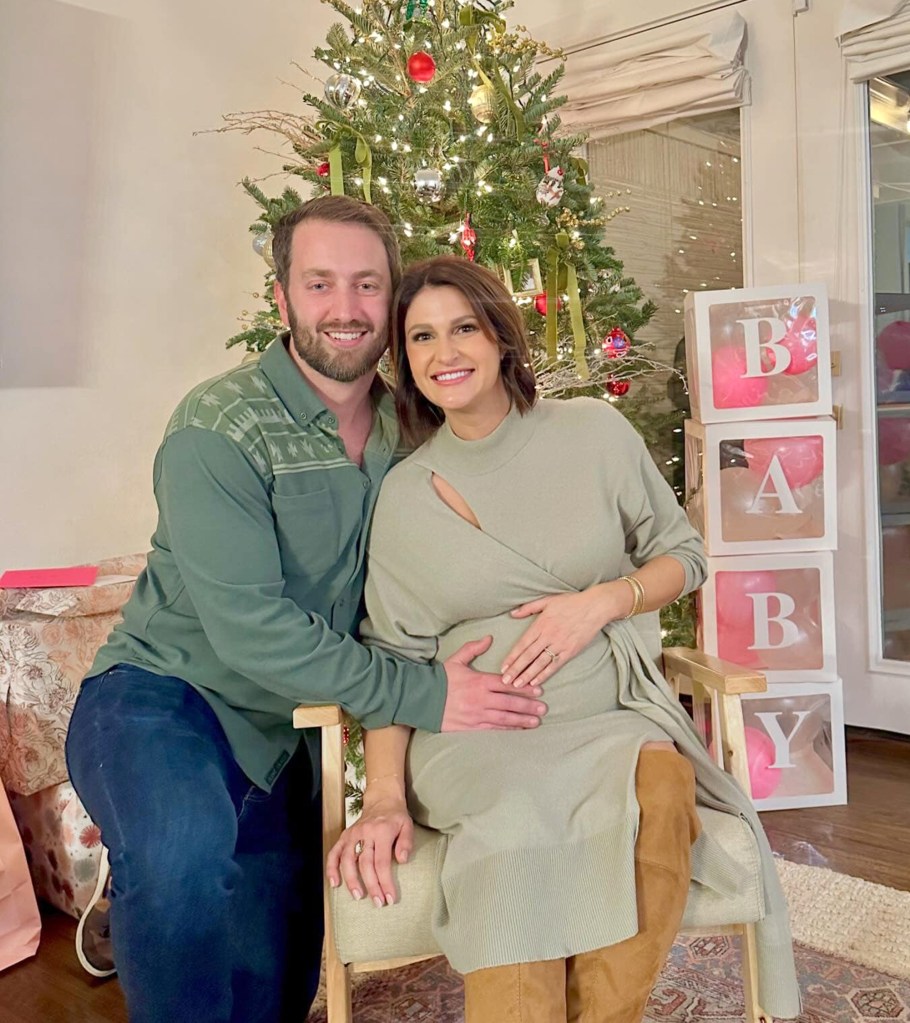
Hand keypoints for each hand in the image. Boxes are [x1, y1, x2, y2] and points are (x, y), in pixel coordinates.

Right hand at [326, 798, 413, 906]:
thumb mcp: (407, 825)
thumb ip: (406, 843)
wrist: (382, 799)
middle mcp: (365, 833)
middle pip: (365, 864)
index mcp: (382, 831)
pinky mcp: (345, 836)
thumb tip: (402, 860)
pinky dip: (332, 868)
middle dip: (372, 886)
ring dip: (351, 880)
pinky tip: (334, 883)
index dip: (385, 882)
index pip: (382, 862)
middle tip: (378, 903)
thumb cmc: (396, 816)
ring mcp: (353, 834)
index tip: (390, 898)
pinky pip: (334, 852)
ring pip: (348, 860)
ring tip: (357, 896)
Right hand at [442, 636, 546, 730]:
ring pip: (504, 718)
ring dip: (522, 720)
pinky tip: (519, 730)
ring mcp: (477, 714)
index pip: (507, 684)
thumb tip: (489, 638)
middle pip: (510, 702)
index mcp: (479, 681)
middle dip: (528, 706)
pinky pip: (494, 729)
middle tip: (543, 708)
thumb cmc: (440, 679)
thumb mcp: (456, 660)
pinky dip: (508, 729)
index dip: (524, 687)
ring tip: (536, 721)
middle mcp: (481, 698)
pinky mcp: (472, 726)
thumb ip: (473, 648)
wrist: (421, 699)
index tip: (539, 690)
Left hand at [502, 588, 616, 687]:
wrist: (595, 607)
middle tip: (505, 681)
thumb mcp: (547, 600)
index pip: (522, 644)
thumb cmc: (571, 602)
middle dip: (515, 669)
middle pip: (528, 656)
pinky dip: (544, 674)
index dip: (512, 657)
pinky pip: (555, 665)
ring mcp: (559, 645)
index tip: (503, 667)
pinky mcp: (570, 651)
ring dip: (527, 675)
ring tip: (517, 685)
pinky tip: (535, 682)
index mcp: (540, 624)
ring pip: (540, 663)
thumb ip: (528, 608)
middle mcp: (548, 636)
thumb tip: (512, 613)